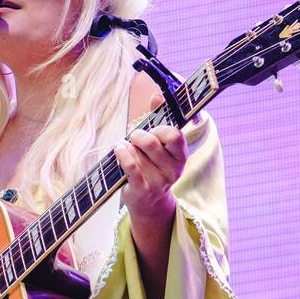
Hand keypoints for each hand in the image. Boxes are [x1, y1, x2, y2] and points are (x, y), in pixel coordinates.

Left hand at [115, 88, 188, 224]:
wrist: (148, 203)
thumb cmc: (151, 167)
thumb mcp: (159, 145)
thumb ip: (160, 119)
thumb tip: (157, 95)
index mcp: (181, 156)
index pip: (174, 135)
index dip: (160, 128)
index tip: (152, 129)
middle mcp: (173, 170)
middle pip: (152, 141)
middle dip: (139, 135)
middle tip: (134, 137)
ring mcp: (159, 181)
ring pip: (138, 152)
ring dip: (127, 146)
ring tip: (124, 147)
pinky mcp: (143, 189)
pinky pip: (131, 165)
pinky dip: (122, 153)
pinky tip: (119, 149)